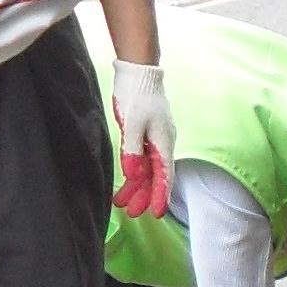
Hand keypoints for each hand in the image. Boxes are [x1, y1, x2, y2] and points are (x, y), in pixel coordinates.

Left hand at [111, 61, 173, 218]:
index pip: (165, 176)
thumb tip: (135, 176)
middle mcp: (162, 144)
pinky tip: (127, 180)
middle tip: (132, 214)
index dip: (161, 196)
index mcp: (164, 143)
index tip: (157, 214)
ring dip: (136, 186)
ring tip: (121, 202)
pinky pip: (142, 159)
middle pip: (156, 176)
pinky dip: (134, 171)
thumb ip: (133, 151)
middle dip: (145, 196)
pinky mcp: (146, 134)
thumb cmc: (137, 95)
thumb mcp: (132, 124)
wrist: (139, 72)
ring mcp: (155, 140)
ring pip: (147, 169)